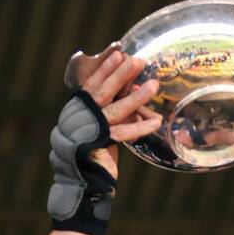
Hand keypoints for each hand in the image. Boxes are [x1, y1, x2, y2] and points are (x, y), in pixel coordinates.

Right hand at [81, 51, 160, 178]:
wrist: (81, 181)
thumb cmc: (90, 152)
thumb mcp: (96, 126)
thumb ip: (107, 109)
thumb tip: (131, 91)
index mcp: (77, 108)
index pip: (92, 84)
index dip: (106, 69)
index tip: (119, 53)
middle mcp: (80, 116)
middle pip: (103, 92)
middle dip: (121, 75)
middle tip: (139, 61)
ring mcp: (90, 130)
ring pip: (115, 110)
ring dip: (136, 98)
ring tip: (154, 86)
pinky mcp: (100, 145)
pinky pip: (124, 133)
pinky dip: (140, 127)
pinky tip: (156, 122)